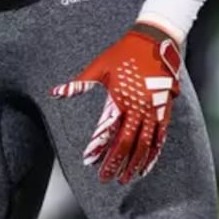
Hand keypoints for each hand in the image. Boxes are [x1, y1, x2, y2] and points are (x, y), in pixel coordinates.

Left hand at [50, 23, 182, 184]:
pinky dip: (154, 152)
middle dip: (117, 163)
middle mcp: (138, 107)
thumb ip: (78, 84)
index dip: (99, 149)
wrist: (153, 40)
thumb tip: (54, 92)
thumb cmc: (122, 53)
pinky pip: (161, 136)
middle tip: (107, 178)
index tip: (90, 163)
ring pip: (146, 144)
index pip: (108, 132)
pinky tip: (148, 164)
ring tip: (128, 178)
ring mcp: (153, 109)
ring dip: (136, 163)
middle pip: (127, 143)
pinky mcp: (164, 108)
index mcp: (120, 99)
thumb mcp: (98, 67)